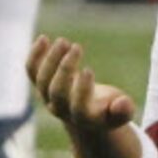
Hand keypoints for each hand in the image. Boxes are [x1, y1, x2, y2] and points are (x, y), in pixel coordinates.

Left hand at [29, 35, 135, 157]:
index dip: (81, 90)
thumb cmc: (108, 111)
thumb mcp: (122, 114)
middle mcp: (62, 109)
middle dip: (65, 69)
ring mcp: (49, 97)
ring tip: (63, 41)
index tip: (88, 70)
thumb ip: (124, 111)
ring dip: (50, 60)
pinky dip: (35, 56)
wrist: (85, 118)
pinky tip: (43, 39)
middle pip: (57, 92)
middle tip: (77, 46)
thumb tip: (123, 103)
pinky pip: (33, 71)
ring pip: (42, 81)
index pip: (78, 107)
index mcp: (84, 117)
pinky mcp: (43, 84)